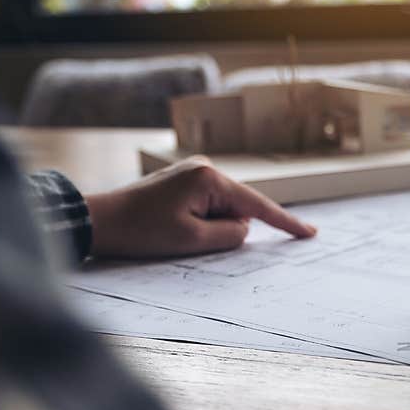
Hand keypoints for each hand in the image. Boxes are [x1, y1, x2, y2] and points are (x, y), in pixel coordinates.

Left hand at [85, 157, 315, 258]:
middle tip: (188, 238)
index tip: (311, 233)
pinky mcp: (185, 182)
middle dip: (226, 229)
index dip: (286, 223)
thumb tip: (244, 227)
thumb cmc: (142, 231)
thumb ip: (230, 235)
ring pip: (224, 210)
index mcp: (211, 179)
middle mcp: (206, 169)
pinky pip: (209, 206)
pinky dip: (202, 222)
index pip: (259, 206)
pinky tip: (177, 226)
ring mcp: (194, 173)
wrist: (99, 220)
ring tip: (174, 232)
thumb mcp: (193, 241)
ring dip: (210, 227)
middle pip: (239, 208)